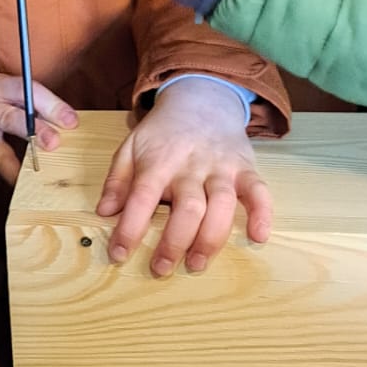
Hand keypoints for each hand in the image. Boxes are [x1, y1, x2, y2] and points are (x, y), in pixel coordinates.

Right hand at [0, 71, 76, 185]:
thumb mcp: (4, 88)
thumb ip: (30, 102)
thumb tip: (66, 123)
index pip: (24, 91)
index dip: (50, 105)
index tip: (71, 121)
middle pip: (8, 119)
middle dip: (34, 132)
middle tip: (54, 143)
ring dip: (22, 168)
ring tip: (40, 178)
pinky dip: (13, 176)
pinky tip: (27, 185)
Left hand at [100, 79, 272, 275]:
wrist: (203, 98)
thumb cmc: (163, 132)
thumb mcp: (131, 147)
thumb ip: (117, 179)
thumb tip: (104, 212)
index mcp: (159, 161)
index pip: (142, 197)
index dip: (130, 228)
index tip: (119, 254)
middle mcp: (191, 166)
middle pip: (187, 207)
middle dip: (174, 242)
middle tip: (161, 268)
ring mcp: (221, 167)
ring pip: (221, 204)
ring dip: (210, 238)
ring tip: (197, 263)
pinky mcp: (245, 168)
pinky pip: (258, 191)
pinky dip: (262, 213)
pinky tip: (258, 236)